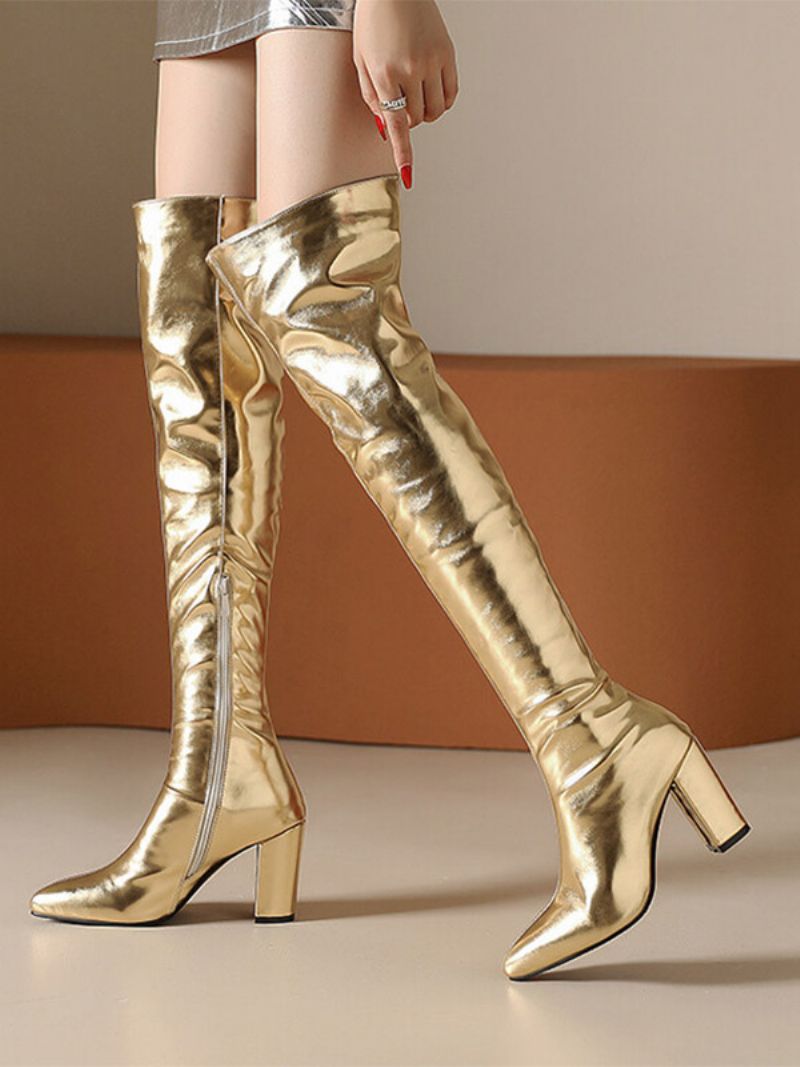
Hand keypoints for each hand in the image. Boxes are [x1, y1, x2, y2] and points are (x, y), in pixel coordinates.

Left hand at [353, 0, 458, 188]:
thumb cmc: (373, 23)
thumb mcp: (360, 60)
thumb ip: (371, 97)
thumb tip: (386, 130)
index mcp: (384, 71)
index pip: (397, 124)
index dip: (403, 153)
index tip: (408, 176)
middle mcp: (410, 68)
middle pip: (416, 120)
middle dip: (408, 119)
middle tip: (401, 102)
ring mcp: (432, 61)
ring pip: (434, 111)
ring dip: (424, 113)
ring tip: (415, 95)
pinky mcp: (448, 54)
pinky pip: (450, 96)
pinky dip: (441, 102)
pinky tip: (431, 90)